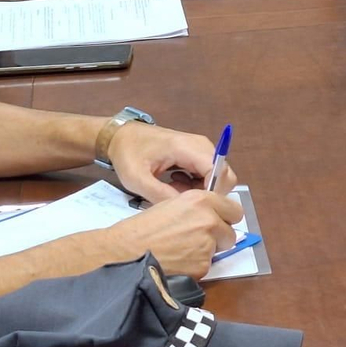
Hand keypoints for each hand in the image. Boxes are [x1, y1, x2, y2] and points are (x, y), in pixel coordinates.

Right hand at [107, 189, 242, 278]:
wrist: (126, 251)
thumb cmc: (144, 227)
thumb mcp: (174, 204)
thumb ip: (199, 208)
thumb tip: (214, 215)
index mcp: (202, 200)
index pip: (235, 210)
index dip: (226, 218)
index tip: (220, 222)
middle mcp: (209, 220)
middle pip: (231, 233)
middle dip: (219, 237)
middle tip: (199, 239)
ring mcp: (207, 244)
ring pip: (218, 250)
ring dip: (206, 252)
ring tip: (181, 250)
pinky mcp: (202, 265)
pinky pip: (205, 265)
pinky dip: (195, 266)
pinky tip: (177, 261)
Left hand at [108, 122, 234, 204]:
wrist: (122, 136)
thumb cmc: (128, 153)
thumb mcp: (137, 179)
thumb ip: (161, 196)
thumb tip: (183, 210)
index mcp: (188, 148)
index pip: (219, 171)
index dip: (213, 193)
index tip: (194, 207)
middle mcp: (201, 145)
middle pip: (223, 175)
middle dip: (207, 194)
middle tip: (182, 201)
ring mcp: (200, 148)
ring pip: (215, 176)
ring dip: (199, 190)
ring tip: (172, 191)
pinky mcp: (196, 153)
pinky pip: (206, 174)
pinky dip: (195, 185)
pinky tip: (174, 184)